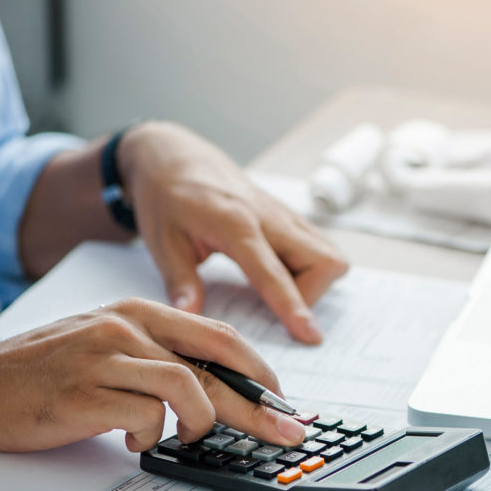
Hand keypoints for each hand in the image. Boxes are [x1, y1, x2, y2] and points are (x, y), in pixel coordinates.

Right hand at [0, 299, 305, 452]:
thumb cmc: (48, 369)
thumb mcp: (110, 343)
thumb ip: (159, 355)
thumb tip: (219, 386)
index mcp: (139, 312)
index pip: (219, 336)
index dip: (258, 370)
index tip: (281, 399)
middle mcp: (127, 327)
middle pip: (215, 365)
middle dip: (258, 405)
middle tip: (284, 432)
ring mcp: (105, 358)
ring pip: (188, 388)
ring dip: (199, 423)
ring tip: (184, 437)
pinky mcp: (84, 394)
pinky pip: (145, 417)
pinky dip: (151, 437)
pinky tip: (132, 441)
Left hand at [116, 121, 348, 343]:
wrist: (174, 155)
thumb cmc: (166, 196)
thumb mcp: (161, 241)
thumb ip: (180, 281)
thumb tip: (190, 318)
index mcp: (236, 224)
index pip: (273, 272)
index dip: (293, 306)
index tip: (310, 335)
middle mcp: (269, 218)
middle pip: (324, 262)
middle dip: (312, 295)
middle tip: (276, 309)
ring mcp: (283, 215)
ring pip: (329, 254)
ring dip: (314, 281)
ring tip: (277, 291)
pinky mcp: (287, 216)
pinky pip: (318, 245)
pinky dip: (310, 267)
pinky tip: (280, 273)